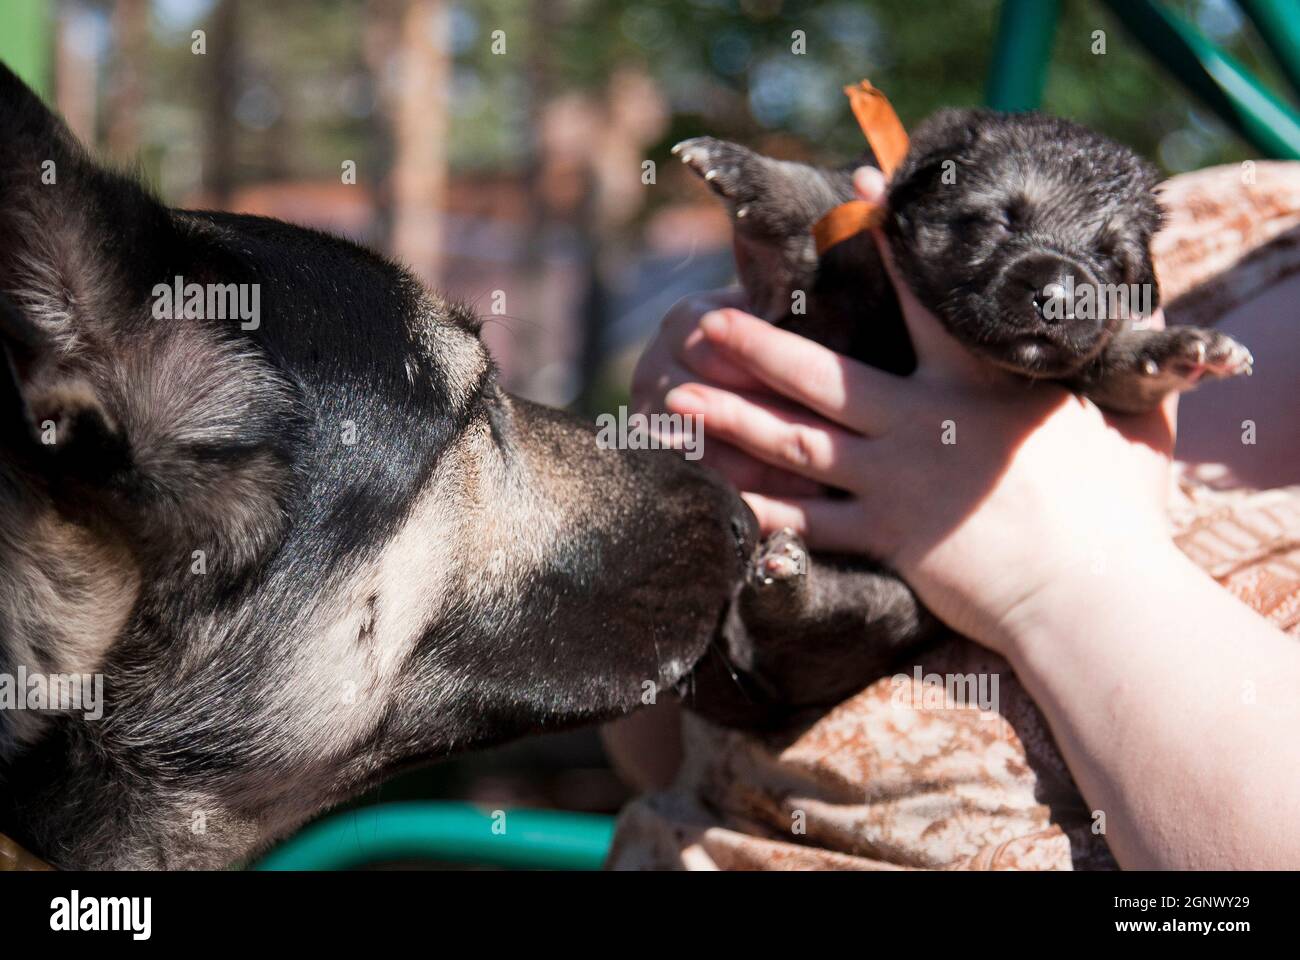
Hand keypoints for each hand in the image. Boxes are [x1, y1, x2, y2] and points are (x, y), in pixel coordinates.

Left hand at [664, 168, 1178, 652]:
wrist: (1093, 599)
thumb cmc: (1120, 514)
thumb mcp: (1135, 425)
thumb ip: (1132, 374)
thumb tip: (1145, 330)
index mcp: (978, 385)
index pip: (926, 297)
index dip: (888, 242)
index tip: (853, 192)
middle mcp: (921, 426)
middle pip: (821, 377)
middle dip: (758, 346)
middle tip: (705, 322)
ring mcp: (895, 485)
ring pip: (796, 445)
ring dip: (734, 419)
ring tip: (678, 399)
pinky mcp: (887, 539)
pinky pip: (810, 523)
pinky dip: (762, 507)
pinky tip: (717, 489)